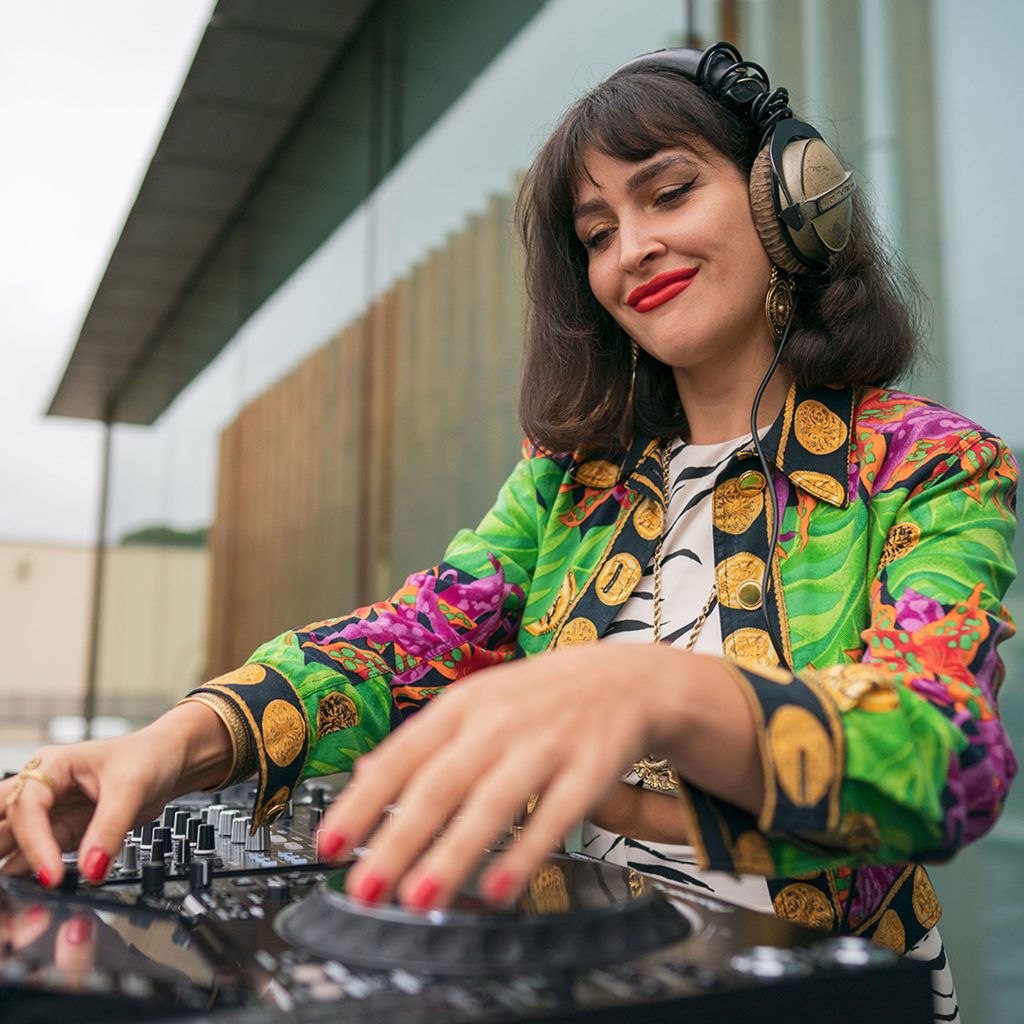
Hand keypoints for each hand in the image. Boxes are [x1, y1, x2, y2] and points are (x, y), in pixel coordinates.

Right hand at [0, 702, 231, 887]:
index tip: (51, 875)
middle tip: (6, 887)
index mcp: (51, 766)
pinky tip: (32, 897)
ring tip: (17, 900)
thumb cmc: (149, 757)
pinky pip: (34, 860)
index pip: (27, 807)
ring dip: (12, 871)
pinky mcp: (59, 837)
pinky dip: (30, 878)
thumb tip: (93, 869)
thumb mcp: (133, 786)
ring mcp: (47, 816)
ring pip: (8, 844)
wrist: (168, 761)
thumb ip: (111, 828)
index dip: (34, 843)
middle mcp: (41, 791)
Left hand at [317, 643, 721, 910]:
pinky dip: (524, 854)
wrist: (624, 678)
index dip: (363, 801)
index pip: (401, 755)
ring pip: (492, 802)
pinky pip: (554, 816)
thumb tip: (364, 777)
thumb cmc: (538, 699)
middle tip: (364, 890)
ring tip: (418, 897)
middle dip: (398, 839)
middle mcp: (498, 722)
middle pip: (440, 784)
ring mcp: (545, 744)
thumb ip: (424, 743)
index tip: (330, 846)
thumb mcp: (476, 704)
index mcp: (463, 705)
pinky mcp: (589, 769)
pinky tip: (497, 890)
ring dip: (452, 853)